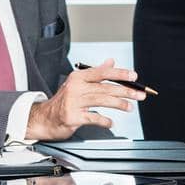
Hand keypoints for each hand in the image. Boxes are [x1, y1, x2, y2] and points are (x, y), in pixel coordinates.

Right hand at [25, 59, 144, 140]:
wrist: (45, 118)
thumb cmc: (64, 101)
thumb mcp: (79, 83)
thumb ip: (96, 73)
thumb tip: (111, 61)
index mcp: (79, 77)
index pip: (103, 72)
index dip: (120, 73)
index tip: (134, 76)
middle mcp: (76, 87)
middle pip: (105, 87)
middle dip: (125, 91)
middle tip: (139, 95)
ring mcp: (74, 102)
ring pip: (102, 100)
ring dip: (119, 104)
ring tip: (129, 107)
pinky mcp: (73, 117)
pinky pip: (94, 118)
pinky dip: (105, 121)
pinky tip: (111, 123)